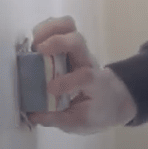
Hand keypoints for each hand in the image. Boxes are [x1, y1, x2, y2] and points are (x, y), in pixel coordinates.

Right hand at [28, 16, 137, 134]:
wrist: (114, 97)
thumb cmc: (97, 109)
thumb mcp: (81, 122)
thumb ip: (57, 119)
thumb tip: (33, 115)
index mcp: (94, 84)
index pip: (85, 75)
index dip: (66, 81)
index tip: (49, 89)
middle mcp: (87, 62)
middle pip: (77, 41)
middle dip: (57, 42)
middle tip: (39, 52)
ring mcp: (79, 51)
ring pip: (69, 27)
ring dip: (49, 30)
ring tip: (35, 44)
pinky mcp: (70, 45)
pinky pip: (61, 27)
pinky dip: (46, 29)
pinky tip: (35, 41)